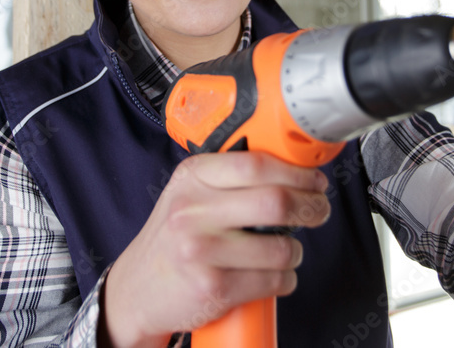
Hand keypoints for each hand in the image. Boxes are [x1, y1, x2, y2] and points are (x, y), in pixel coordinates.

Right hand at [101, 151, 330, 347]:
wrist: (136, 289)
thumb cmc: (172, 239)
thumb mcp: (189, 194)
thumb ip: (229, 177)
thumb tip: (292, 168)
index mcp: (192, 178)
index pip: (256, 164)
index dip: (297, 172)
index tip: (314, 180)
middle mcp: (192, 211)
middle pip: (276, 202)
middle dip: (311, 207)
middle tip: (317, 211)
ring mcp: (201, 251)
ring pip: (281, 247)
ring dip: (296, 251)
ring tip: (287, 251)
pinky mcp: (213, 288)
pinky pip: (273, 280)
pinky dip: (285, 279)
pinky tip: (273, 275)